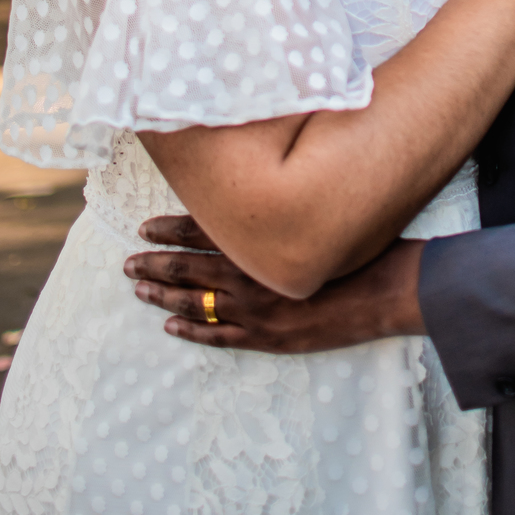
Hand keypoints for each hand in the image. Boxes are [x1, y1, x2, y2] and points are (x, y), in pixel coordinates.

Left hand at [125, 215, 425, 351]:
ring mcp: (257, 310)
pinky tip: (172, 328)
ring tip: (139, 291)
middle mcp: (251, 275)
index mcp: (261, 240)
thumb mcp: (322, 209)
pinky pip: (219, 338)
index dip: (170, 229)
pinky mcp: (269, 337)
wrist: (387, 288)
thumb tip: (262, 176)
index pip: (202, 231)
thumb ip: (287, 199)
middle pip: (188, 270)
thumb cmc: (359, 242)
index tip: (144, 227)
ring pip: (195, 305)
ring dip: (163, 297)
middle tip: (127, 264)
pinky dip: (192, 332)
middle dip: (154, 265)